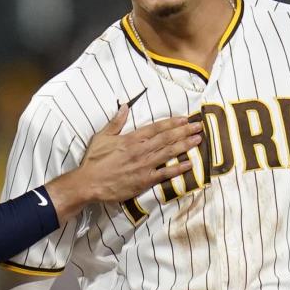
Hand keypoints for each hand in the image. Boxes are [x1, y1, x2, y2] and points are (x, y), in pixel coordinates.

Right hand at [46, 104, 202, 222]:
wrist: (89, 183)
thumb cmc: (94, 160)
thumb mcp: (102, 137)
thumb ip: (116, 122)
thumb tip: (125, 106)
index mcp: (131, 139)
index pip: (156, 128)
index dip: (171, 122)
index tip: (185, 118)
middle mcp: (141, 150)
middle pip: (167, 138)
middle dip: (184, 131)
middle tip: (199, 126)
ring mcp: (144, 166)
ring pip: (168, 153)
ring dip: (185, 146)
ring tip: (198, 140)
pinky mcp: (144, 181)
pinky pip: (164, 174)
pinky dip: (177, 169)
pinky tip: (190, 164)